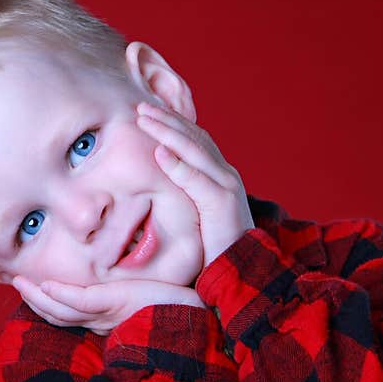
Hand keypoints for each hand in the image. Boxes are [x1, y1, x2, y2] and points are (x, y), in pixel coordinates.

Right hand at [11, 275, 205, 335]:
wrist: (196, 312)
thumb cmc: (176, 300)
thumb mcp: (149, 287)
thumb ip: (135, 275)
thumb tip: (132, 250)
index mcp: (107, 315)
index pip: (70, 310)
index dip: (47, 300)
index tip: (32, 285)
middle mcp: (100, 319)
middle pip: (56, 313)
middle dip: (33, 299)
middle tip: (14, 282)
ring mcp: (104, 314)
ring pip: (59, 309)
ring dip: (35, 297)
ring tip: (17, 281)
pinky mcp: (111, 304)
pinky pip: (77, 301)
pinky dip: (57, 294)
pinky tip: (41, 285)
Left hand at [135, 101, 254, 267]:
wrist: (242, 274)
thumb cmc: (216, 248)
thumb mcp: (199, 215)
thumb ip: (186, 195)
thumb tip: (162, 184)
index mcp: (219, 176)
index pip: (195, 140)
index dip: (172, 123)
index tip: (148, 112)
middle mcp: (225, 175)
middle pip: (194, 138)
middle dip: (166, 119)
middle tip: (140, 107)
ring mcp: (226, 187)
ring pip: (195, 151)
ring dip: (168, 132)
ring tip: (145, 119)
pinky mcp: (223, 204)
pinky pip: (197, 180)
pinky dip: (178, 165)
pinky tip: (159, 153)